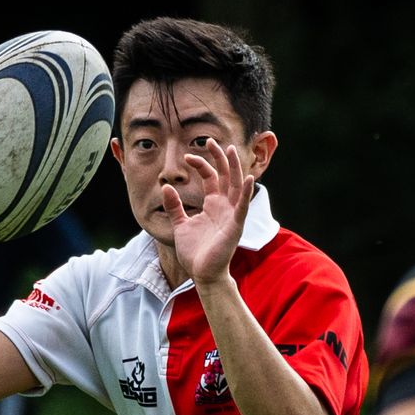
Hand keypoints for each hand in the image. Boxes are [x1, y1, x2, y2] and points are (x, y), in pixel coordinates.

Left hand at [165, 143, 254, 287]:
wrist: (202, 274)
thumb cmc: (194, 252)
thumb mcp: (180, 224)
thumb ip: (174, 206)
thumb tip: (166, 186)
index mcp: (213, 205)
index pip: (210, 176)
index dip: (201, 164)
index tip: (188, 156)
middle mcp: (224, 206)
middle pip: (226, 175)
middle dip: (220, 157)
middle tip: (211, 140)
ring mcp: (231, 215)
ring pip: (236, 185)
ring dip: (235, 167)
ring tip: (232, 150)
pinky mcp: (235, 226)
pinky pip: (242, 206)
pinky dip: (245, 192)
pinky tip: (247, 178)